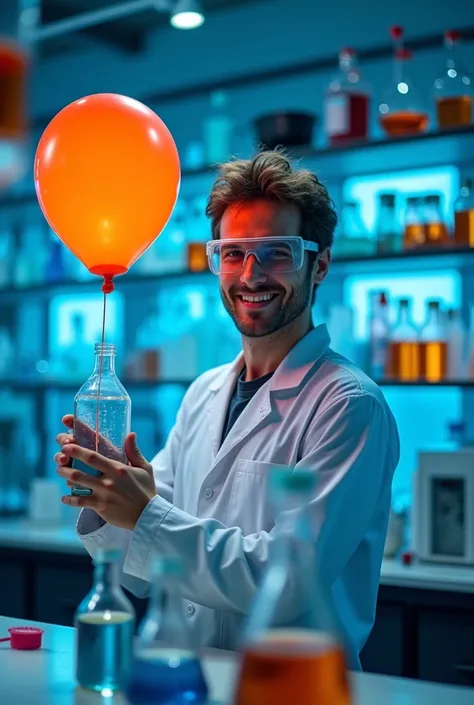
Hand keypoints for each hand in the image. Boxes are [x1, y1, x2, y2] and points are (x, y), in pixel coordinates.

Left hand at [55, 415, 156, 529]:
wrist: (148, 515)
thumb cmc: (146, 490)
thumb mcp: (144, 468)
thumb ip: (134, 451)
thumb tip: (131, 434)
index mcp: (118, 468)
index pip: (94, 456)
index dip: (78, 449)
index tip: (67, 444)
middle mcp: (108, 481)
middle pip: (81, 469)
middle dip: (67, 461)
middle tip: (59, 456)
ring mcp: (103, 494)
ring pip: (78, 484)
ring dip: (66, 476)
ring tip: (60, 471)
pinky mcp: (100, 507)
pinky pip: (80, 502)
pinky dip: (70, 499)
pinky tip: (65, 497)